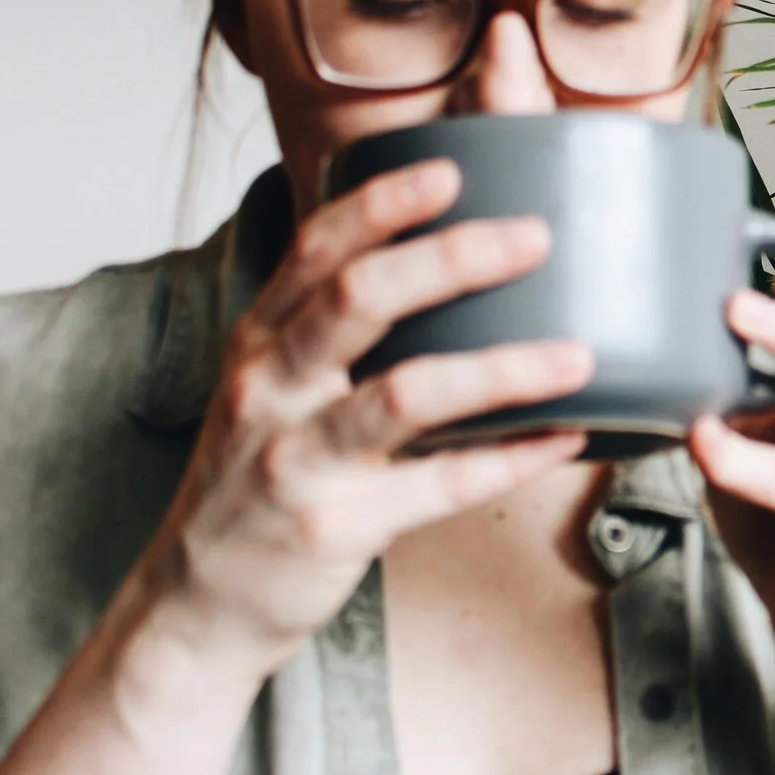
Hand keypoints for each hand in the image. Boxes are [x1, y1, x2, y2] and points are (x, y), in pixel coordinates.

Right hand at [139, 159, 592, 682]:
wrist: (195, 605)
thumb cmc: (262, 479)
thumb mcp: (277, 389)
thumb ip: (338, 328)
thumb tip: (448, 260)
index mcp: (262, 340)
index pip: (316, 249)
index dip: (383, 204)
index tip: (452, 169)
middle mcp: (271, 388)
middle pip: (359, 299)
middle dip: (452, 260)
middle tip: (538, 237)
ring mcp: (296, 459)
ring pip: (406, 394)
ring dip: (502, 367)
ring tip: (578, 353)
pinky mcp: (333, 527)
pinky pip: (438, 486)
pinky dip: (509, 460)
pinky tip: (565, 438)